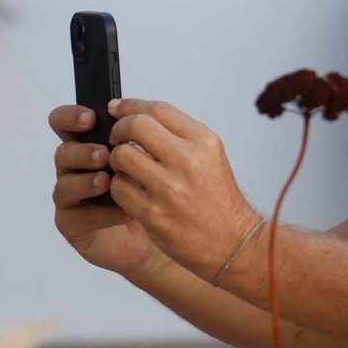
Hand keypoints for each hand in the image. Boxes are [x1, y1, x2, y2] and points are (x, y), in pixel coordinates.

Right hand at [49, 104, 155, 275]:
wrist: (158, 229)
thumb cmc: (151, 189)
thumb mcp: (151, 158)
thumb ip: (141, 138)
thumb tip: (144, 120)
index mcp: (88, 143)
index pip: (67, 122)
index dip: (72, 117)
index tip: (91, 118)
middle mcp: (74, 168)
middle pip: (63, 152)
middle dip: (82, 151)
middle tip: (104, 154)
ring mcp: (71, 197)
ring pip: (65, 185)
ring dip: (86, 181)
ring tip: (107, 181)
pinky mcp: (72, 224)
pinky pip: (79, 217)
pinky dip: (102, 213)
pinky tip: (124, 210)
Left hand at [106, 98, 259, 278]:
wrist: (232, 242)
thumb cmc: (218, 199)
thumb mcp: (210, 156)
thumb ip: (178, 134)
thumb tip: (139, 115)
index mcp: (202, 141)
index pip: (157, 109)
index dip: (131, 105)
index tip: (118, 108)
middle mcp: (187, 160)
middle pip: (136, 126)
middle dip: (119, 129)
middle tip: (116, 139)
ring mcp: (169, 188)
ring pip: (122, 156)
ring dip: (115, 159)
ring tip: (124, 168)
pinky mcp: (153, 213)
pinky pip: (118, 188)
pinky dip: (117, 186)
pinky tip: (128, 190)